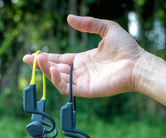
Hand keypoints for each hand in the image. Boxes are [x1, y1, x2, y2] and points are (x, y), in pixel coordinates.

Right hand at [22, 14, 144, 97]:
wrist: (137, 63)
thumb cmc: (125, 47)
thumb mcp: (106, 28)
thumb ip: (88, 24)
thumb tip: (68, 18)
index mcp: (84, 59)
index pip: (62, 59)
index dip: (48, 57)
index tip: (34, 54)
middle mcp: (81, 71)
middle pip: (57, 70)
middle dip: (42, 65)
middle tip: (28, 59)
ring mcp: (83, 82)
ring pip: (59, 79)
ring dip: (48, 71)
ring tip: (40, 60)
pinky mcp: (86, 90)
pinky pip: (67, 88)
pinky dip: (58, 80)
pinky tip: (54, 69)